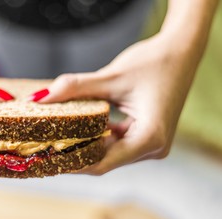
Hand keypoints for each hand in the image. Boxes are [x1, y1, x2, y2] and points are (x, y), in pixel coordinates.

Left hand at [34, 35, 200, 173]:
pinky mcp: (147, 137)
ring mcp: (152, 145)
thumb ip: (75, 88)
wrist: (181, 51)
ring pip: (109, 153)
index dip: (72, 163)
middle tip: (44, 147)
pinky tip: (78, 128)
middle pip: (105, 160)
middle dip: (75, 154)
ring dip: (85, 145)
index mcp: (150, 138)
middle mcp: (154, 148)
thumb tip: (40, 98)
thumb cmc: (154, 62)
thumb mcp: (111, 76)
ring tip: (55, 138)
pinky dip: (98, 137)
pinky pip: (117, 144)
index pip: (102, 163)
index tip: (47, 159)